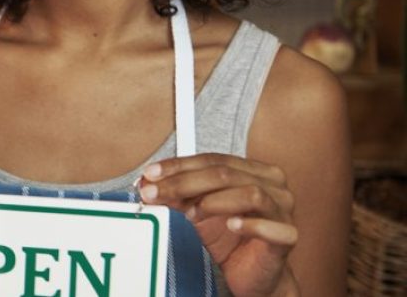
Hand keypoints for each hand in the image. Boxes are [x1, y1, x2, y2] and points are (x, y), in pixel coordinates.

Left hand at [140, 153, 299, 296]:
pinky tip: (231, 226)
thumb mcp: (197, 212)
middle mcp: (273, 186)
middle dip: (184, 182)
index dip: (179, 165)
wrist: (251, 276)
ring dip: (214, 201)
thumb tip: (148, 183)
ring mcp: (283, 210)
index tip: (151, 174)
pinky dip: (249, 224)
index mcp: (254, 172)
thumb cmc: (228, 240)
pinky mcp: (287, 236)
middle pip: (225, 173)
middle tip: (157, 193)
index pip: (213, 159)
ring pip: (250, 193)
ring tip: (191, 214)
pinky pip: (272, 226)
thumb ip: (177, 195)